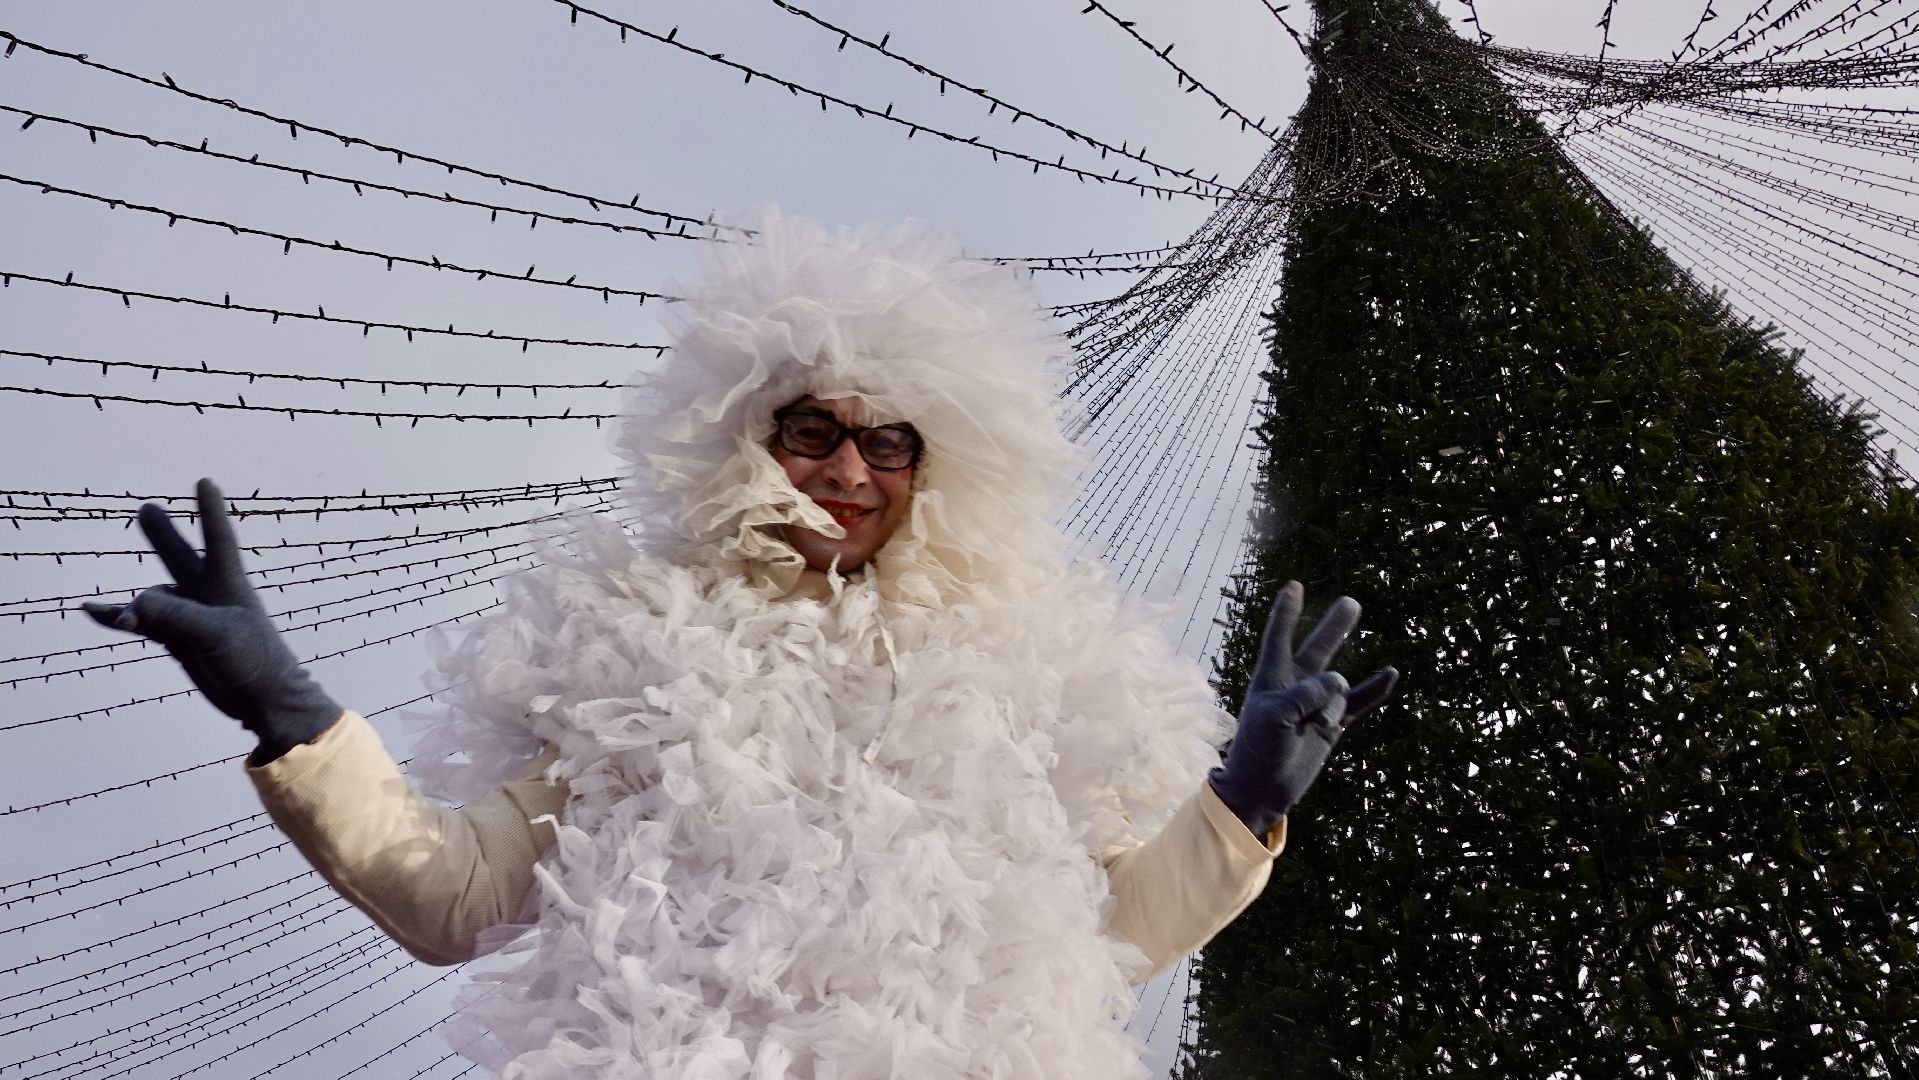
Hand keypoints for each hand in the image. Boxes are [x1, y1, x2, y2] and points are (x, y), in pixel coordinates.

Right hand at [82, 479, 341, 762]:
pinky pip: (142, 622)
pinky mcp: (177, 639)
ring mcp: (190, 616)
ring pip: (152, 597)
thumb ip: (175, 614)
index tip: (204, 481)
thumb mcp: (216, 633)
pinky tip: (94, 611)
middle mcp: (208, 594)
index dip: (210, 510)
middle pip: (180, 557)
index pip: (218, 539)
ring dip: (132, 605)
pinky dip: (119, 617)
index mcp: (229, 583)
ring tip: (114, 616)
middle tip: (145, 510)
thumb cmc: (254, 660)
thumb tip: (133, 602)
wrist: (262, 700)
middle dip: (163, 535)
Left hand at [1208, 581, 1398, 837]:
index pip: (1280, 639)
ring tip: (1333, 702)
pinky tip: (1390, 674)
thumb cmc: (1258, 750)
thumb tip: (1339, 682)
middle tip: (1351, 603)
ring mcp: (1316, 705)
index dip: (1287, 614)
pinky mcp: (1332, 725)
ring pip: (1338, 683)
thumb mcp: (1274, 717)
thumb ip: (1305, 695)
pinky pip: (1358, 702)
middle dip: (1334, 627)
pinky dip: (1374, 690)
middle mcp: (1295, 687)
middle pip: (1318, 649)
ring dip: (1342, 678)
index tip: (1295, 586)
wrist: (1262, 789)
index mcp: (1272, 679)